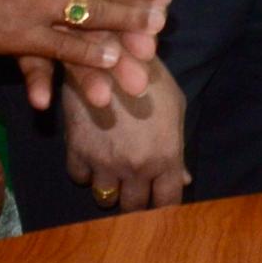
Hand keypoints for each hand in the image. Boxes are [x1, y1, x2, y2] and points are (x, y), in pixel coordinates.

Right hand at [63, 61, 188, 213]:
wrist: (111, 54)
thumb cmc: (150, 78)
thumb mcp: (175, 109)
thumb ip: (178, 150)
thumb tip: (183, 180)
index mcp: (166, 157)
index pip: (168, 203)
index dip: (164, 207)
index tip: (159, 202)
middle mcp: (137, 167)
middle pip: (134, 208)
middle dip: (137, 201)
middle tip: (135, 188)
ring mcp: (105, 162)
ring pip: (105, 198)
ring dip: (110, 189)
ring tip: (113, 172)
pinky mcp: (78, 151)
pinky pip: (79, 178)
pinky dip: (85, 172)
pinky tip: (92, 156)